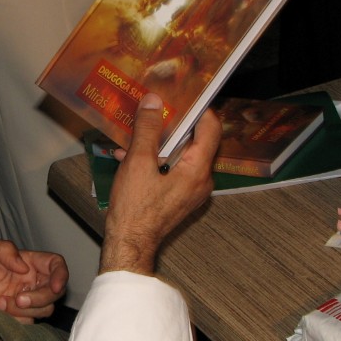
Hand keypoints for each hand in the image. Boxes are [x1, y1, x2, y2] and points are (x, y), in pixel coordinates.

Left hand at [0, 239, 67, 322]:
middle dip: (41, 296)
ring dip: (26, 309)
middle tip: (19, 299)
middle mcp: (27, 282)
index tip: (54, 286)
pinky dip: (17, 319)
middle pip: (55, 290)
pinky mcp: (15, 319)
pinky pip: (29, 323)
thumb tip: (25, 268)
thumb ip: (4, 249)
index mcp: (24, 262)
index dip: (60, 274)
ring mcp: (22, 302)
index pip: (54, 264)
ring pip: (45, 308)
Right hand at [99, 93, 219, 274]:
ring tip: (135, 135)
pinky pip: (172, 169)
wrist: (129, 244)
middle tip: (155, 110)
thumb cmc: (135, 209)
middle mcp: (201, 180)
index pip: (211, 129)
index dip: (199, 109)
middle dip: (172, 125)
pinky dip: (156, 160)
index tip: (183, 96)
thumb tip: (153, 102)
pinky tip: (130, 156)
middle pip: (195, 141)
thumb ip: (148, 129)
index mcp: (197, 170)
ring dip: (158, 143)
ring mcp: (191, 191)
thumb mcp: (138, 162)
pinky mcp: (179, 197)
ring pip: (180, 155)